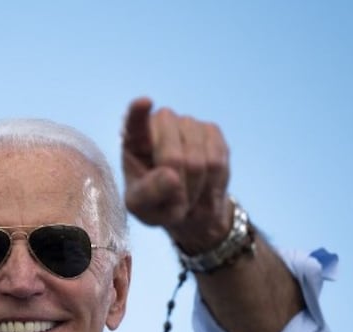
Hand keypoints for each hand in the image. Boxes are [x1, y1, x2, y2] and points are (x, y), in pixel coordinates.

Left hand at [121, 97, 231, 253]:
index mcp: (134, 140)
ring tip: (189, 198)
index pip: (134, 121)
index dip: (138, 112)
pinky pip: (218, 162)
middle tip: (178, 206)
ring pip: (200, 162)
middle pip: (174, 157)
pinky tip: (205, 189)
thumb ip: (149, 194)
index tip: (144, 102)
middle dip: (179, 189)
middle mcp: (160, 123)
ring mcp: (187, 123)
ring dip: (197, 190)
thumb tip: (171, 176)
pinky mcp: (211, 130)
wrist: (186, 203)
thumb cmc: (155, 202)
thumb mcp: (142, 207)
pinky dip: (213, 184)